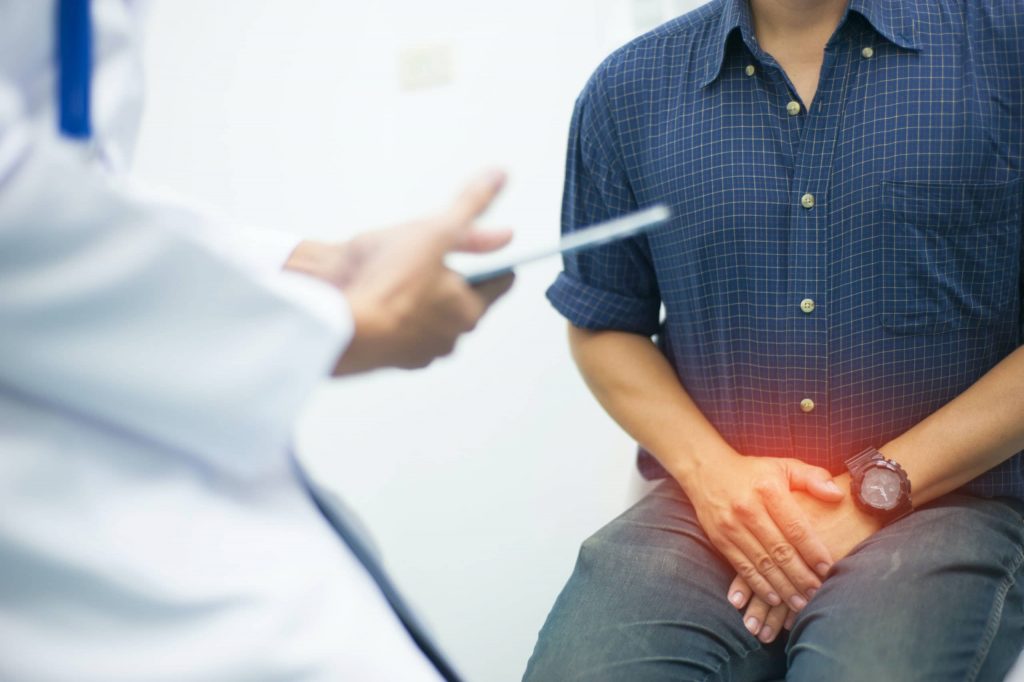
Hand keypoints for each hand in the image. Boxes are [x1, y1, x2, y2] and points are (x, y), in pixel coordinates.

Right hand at [285, 170, 514, 373]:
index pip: (499, 283)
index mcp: (469, 310)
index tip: (485, 249)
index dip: (494, 260)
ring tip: (400, 276)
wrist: (336, 322)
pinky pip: (400, 333)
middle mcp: (450, 338)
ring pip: (432, 319)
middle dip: (452, 279)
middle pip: (463, 302)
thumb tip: (498, 179)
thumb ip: (470, 206)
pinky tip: (378, 297)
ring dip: (422, 300)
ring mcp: (419, 353)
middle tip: (433, 255)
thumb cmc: (387, 282)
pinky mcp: (389, 358)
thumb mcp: (435, 230)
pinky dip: (395, 316)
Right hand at [679, 451, 843, 611]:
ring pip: (762, 564)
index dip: (813, 551)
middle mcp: (748, 510)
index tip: (828, 569)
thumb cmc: (752, 471)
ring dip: (783, 587)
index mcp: (768, 490)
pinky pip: (742, 568)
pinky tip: (775, 599)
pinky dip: (759, 586)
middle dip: (801, 576)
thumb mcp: (783, 465)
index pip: (795, 527)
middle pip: (780, 551)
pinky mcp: (719, 539)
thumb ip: (813, 477)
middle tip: (818, 594)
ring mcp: (731, 526)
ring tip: (801, 604)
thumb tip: (837, 495)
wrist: (706, 469)